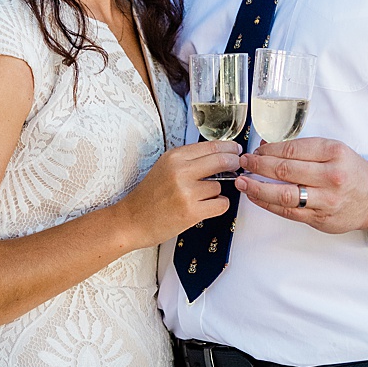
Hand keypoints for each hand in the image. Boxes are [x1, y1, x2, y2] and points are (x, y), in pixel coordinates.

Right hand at [121, 141, 240, 244]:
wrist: (131, 221)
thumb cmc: (149, 197)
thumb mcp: (165, 168)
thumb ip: (189, 160)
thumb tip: (220, 154)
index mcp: (174, 157)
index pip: (212, 146)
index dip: (229, 148)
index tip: (236, 150)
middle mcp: (180, 171)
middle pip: (222, 161)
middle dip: (233, 164)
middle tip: (236, 167)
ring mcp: (186, 192)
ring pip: (220, 186)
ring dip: (217, 192)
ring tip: (201, 198)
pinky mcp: (191, 211)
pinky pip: (221, 204)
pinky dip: (218, 206)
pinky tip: (206, 207)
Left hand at [235, 136, 367, 236]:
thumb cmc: (353, 173)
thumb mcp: (336, 151)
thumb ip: (305, 149)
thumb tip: (269, 146)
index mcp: (334, 154)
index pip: (292, 150)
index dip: (268, 150)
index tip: (256, 149)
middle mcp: (331, 177)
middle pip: (284, 171)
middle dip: (258, 165)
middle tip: (244, 162)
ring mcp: (326, 200)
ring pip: (283, 195)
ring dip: (257, 188)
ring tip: (243, 182)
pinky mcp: (320, 218)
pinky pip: (288, 212)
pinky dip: (268, 204)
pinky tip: (257, 196)